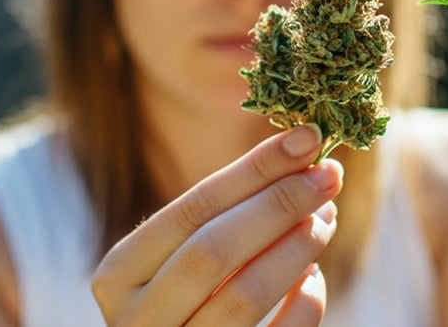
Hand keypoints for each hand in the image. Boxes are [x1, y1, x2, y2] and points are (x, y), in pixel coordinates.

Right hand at [91, 124, 341, 325]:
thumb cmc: (187, 301)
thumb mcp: (181, 258)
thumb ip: (223, 216)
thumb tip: (302, 156)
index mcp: (118, 276)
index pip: (192, 209)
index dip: (255, 170)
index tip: (307, 139)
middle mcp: (137, 322)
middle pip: (214, 250)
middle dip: (280, 204)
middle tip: (329, 175)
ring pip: (244, 297)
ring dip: (296, 248)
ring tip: (326, 219)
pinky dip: (304, 305)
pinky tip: (314, 276)